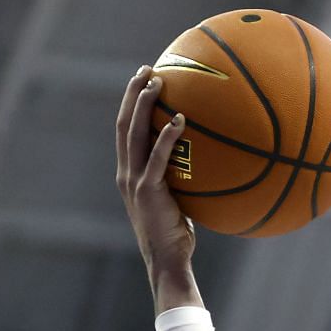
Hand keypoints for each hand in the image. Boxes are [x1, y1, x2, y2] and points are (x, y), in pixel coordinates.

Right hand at [115, 66, 198, 309]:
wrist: (167, 261)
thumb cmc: (176, 236)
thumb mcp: (176, 201)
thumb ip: (180, 179)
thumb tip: (207, 161)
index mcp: (128, 174)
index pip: (125, 131)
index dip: (130, 103)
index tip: (142, 80)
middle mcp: (125, 173)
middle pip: (124, 124)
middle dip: (132, 93)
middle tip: (146, 69)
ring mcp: (134, 181)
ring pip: (133, 133)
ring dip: (143, 104)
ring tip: (157, 82)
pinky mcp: (147, 191)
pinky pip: (157, 157)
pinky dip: (167, 136)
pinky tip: (181, 119)